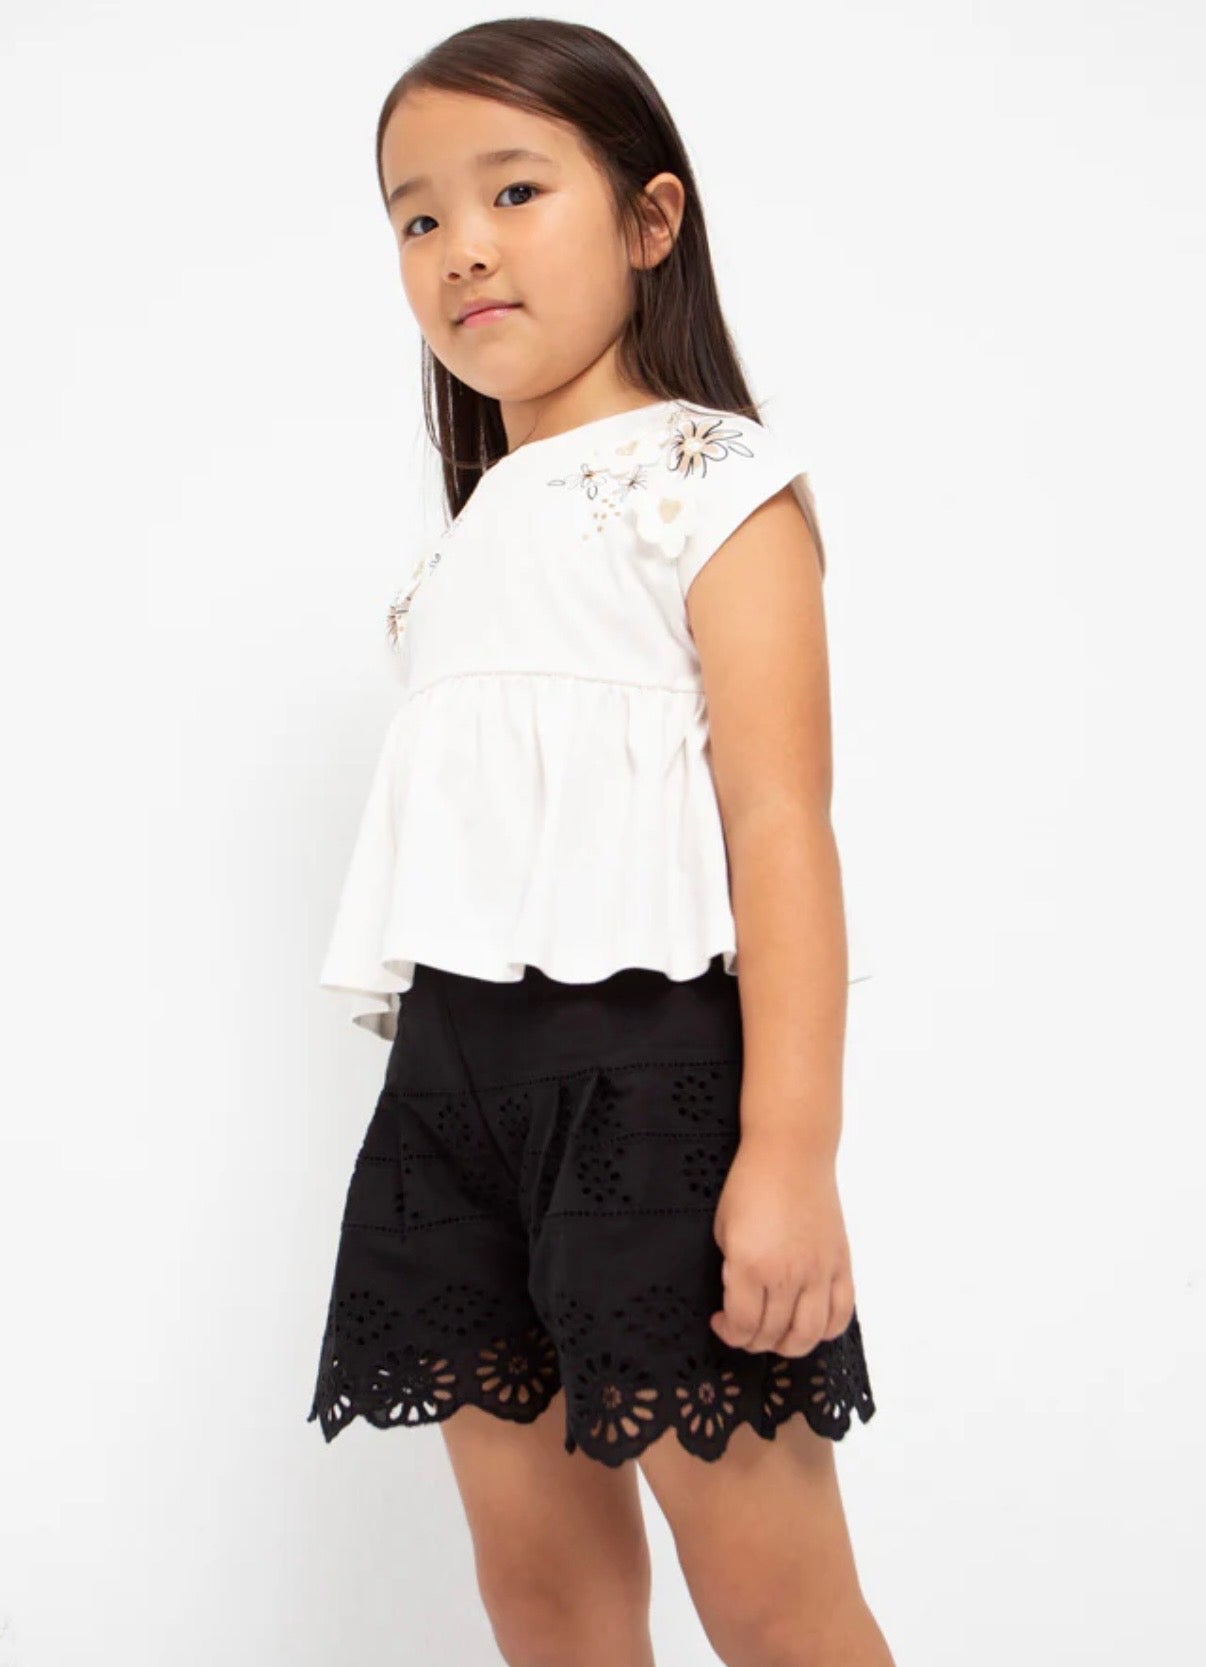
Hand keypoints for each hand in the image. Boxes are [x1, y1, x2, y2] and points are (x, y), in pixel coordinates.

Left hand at [709, 1128, 855, 1355]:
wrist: (791, 1154)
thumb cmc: (751, 1184)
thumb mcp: (723, 1230)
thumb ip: (732, 1272)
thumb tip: (739, 1300)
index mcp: (751, 1265)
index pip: (743, 1324)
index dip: (729, 1333)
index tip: (721, 1323)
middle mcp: (789, 1274)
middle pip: (773, 1334)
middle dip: (753, 1341)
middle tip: (745, 1330)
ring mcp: (819, 1271)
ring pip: (809, 1335)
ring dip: (789, 1345)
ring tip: (776, 1335)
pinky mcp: (841, 1264)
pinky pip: (841, 1313)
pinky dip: (825, 1330)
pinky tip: (809, 1323)